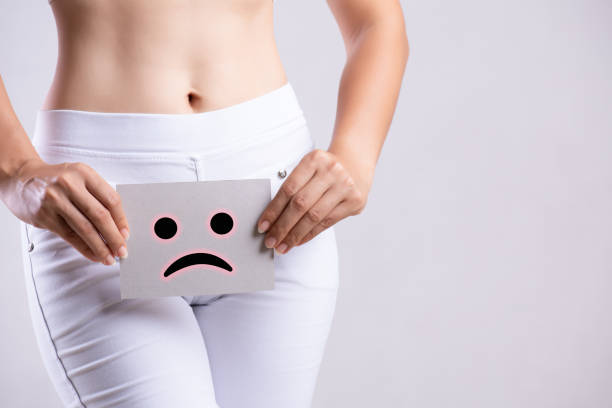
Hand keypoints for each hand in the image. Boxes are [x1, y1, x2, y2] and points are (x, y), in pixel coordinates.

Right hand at [3, 158, 129, 264]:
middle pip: (100, 216)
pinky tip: (94, 255)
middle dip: (114, 237)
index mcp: (84, 173)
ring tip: (110, 257)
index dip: (122, 220)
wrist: (21, 178)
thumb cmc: (56, 180)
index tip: (126, 234)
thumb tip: (118, 226)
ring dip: (100, 247)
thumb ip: (98, 196)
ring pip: (85, 229)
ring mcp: (55, 200)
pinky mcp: (45, 216)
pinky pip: (70, 236)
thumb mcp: (79, 177)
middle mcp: (70, 185)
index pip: (111, 199)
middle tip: (122, 250)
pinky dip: (85, 248)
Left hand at [256, 148, 368, 253]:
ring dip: (295, 235)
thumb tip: (272, 219)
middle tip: (271, 241)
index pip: (288, 189)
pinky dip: (310, 234)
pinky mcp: (354, 201)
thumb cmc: (324, 170)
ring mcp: (345, 186)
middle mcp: (331, 171)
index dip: (273, 210)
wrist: (354, 164)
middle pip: (300, 205)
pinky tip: (299, 241)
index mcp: (314, 159)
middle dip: (282, 227)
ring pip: (314, 217)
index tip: (263, 226)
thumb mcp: (308, 169)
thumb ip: (293, 188)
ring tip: (283, 246)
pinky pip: (327, 222)